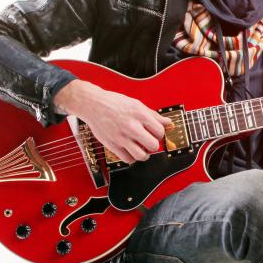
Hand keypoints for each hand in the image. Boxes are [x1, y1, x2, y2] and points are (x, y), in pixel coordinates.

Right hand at [52, 79, 171, 162]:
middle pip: (153, 145)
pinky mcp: (112, 145)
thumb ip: (153, 115)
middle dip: (153, 144)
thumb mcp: (137, 104)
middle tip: (148, 141)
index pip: (160, 131)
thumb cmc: (114, 103)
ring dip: (144, 154)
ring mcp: (121, 137)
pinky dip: (132, 158)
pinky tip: (130, 150)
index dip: (159, 133)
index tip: (155, 133)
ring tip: (141, 148)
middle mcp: (131, 126)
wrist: (93, 104)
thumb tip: (168, 123)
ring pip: (142, 155)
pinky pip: (128, 159)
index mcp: (139, 114)